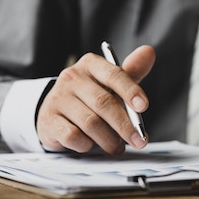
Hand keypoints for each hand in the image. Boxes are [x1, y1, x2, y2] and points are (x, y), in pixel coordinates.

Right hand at [36, 45, 155, 153]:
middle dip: (125, 125)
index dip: (130, 91)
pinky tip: (91, 145)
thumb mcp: (110, 83)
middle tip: (139, 140)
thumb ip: (131, 72)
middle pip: (104, 103)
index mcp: (91, 64)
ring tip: (117, 147)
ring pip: (91, 123)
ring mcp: (58, 98)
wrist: (55, 111)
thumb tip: (149, 52)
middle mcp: (72, 77)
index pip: (114, 75)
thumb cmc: (89, 97)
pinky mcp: (48, 120)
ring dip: (109, 140)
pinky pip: (73, 136)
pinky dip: (87, 145)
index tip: (143, 107)